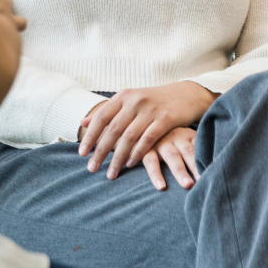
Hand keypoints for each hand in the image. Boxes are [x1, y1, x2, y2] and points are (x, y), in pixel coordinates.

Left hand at [77, 81, 215, 179]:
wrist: (186, 94)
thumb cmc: (153, 101)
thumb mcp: (129, 101)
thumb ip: (107, 112)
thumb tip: (83, 122)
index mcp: (123, 96)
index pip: (101, 117)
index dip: (90, 136)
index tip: (81, 153)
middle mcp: (134, 101)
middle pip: (113, 129)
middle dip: (101, 151)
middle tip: (92, 168)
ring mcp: (150, 110)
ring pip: (129, 137)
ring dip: (118, 157)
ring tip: (111, 173)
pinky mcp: (166, 119)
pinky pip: (148, 139)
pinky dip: (137, 153)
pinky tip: (130, 164)